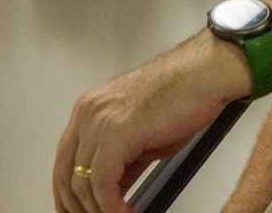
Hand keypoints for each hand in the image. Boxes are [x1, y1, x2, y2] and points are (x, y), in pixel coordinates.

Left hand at [53, 31, 252, 212]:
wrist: (207, 73)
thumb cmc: (184, 93)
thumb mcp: (144, 132)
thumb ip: (123, 160)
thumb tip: (115, 188)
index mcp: (91, 109)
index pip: (64, 161)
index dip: (68, 194)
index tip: (77, 211)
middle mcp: (89, 113)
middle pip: (65, 174)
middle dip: (77, 206)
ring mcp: (100, 121)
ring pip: (82, 182)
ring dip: (98, 210)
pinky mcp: (117, 132)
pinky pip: (102, 182)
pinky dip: (112, 205)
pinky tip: (125, 212)